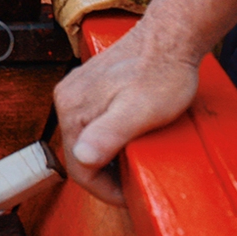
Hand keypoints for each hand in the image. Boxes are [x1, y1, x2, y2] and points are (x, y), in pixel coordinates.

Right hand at [53, 23, 200, 204]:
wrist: (169, 39)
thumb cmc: (161, 75)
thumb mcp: (140, 112)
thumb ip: (108, 134)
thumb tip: (81, 157)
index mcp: (73, 109)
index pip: (78, 168)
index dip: (105, 190)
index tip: (130, 196)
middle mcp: (67, 99)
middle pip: (79, 154)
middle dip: (106, 174)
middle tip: (135, 181)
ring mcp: (76, 91)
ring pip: (84, 139)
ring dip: (107, 157)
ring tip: (134, 162)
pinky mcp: (88, 86)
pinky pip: (90, 122)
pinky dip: (107, 138)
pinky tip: (127, 138)